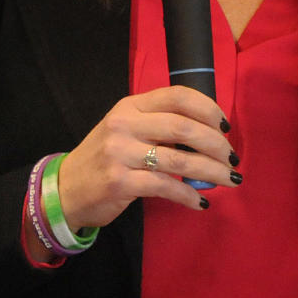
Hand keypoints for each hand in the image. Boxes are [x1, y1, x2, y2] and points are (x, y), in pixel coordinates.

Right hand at [57, 85, 240, 230]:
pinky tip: (201, 201)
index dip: (208, 108)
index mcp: (132, 106)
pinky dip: (188, 195)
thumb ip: (160, 124)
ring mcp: (120, 153)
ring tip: (229, 179)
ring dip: (211, 171)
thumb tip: (210, 132)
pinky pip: (165, 186)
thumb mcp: (128, 129)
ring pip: (179, 159)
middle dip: (216, 143)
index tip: (226, 126)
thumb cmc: (106, 157)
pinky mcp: (119, 182)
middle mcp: (125, 124)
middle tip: (233, 158)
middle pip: (183, 126)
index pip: (178, 96)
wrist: (65, 190)